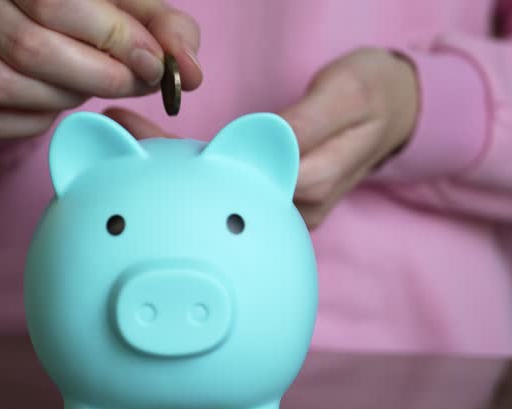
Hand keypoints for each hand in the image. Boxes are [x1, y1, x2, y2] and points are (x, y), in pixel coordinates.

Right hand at [0, 0, 201, 140]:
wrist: (17, 31)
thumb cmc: (83, 17)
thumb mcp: (128, 11)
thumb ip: (164, 31)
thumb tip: (189, 71)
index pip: (57, 0)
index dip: (114, 38)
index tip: (155, 64)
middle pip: (28, 45)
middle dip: (95, 76)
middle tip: (131, 83)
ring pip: (3, 84)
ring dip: (61, 99)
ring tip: (85, 87)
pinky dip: (29, 122)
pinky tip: (50, 107)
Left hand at [104, 49, 417, 229]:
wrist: (400, 110)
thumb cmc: (375, 95)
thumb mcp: (347, 95)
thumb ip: (306, 123)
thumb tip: (266, 142)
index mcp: (305, 185)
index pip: (227, 178)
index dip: (176, 163)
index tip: (129, 136)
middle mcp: (289, 209)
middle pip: (212, 196)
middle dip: (159, 169)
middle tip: (111, 132)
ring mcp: (282, 210)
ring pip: (215, 196)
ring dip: (172, 170)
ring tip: (124, 138)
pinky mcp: (275, 200)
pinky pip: (226, 189)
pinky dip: (193, 171)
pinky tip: (164, 152)